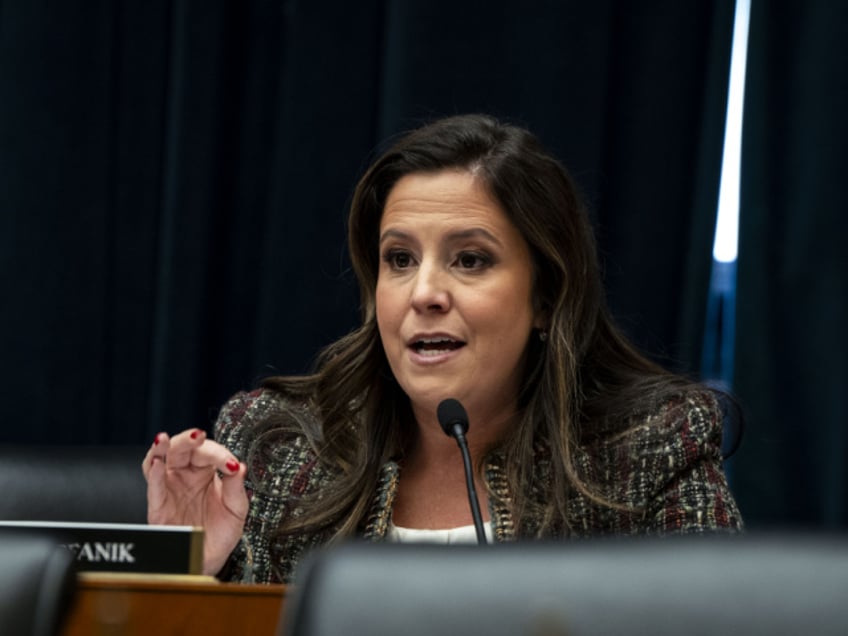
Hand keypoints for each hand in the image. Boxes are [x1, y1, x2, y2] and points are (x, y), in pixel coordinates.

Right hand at [142, 429, 248, 575]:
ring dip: (161, 448)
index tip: (232, 465)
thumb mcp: (236, 509)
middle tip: (198, 435)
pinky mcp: (158, 507)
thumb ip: (236, 487)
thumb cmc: (220, 532)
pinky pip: (153, 488)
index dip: (219, 454)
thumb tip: (240, 465)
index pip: (208, 452)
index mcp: (205, 472)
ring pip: (160, 461)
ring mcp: (170, 489)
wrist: (208, 560)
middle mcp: (185, 476)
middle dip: (189, 439)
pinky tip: (157, 464)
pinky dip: (153, 474)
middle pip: (181, 448)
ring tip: (163, 439)